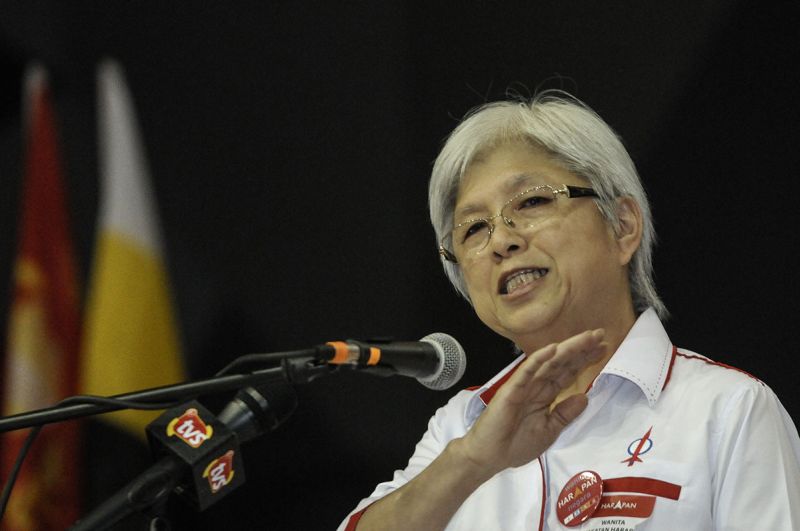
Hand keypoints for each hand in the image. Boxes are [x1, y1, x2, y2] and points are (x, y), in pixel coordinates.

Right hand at [455, 329, 606, 475]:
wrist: (490, 456)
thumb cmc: (516, 445)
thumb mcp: (549, 430)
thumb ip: (565, 414)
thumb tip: (584, 397)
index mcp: (545, 394)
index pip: (567, 372)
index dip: (584, 360)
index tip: (603, 348)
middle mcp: (536, 385)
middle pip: (562, 363)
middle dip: (581, 349)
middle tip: (601, 334)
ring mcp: (524, 385)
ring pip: (549, 363)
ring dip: (568, 349)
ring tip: (587, 337)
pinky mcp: (512, 389)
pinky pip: (527, 371)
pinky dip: (539, 359)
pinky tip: (553, 348)